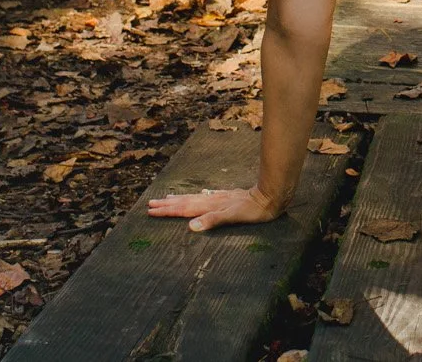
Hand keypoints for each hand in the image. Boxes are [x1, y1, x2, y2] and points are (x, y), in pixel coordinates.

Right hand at [145, 186, 283, 231]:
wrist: (270, 195)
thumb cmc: (254, 210)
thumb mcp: (233, 217)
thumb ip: (212, 220)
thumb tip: (190, 226)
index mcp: (210, 206)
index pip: (184, 209)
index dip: (167, 211)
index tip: (151, 211)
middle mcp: (212, 200)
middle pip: (185, 202)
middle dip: (167, 204)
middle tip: (150, 204)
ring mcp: (219, 198)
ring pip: (194, 199)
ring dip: (179, 200)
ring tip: (166, 198)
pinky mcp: (227, 198)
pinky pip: (205, 198)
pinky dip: (196, 198)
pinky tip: (198, 196)